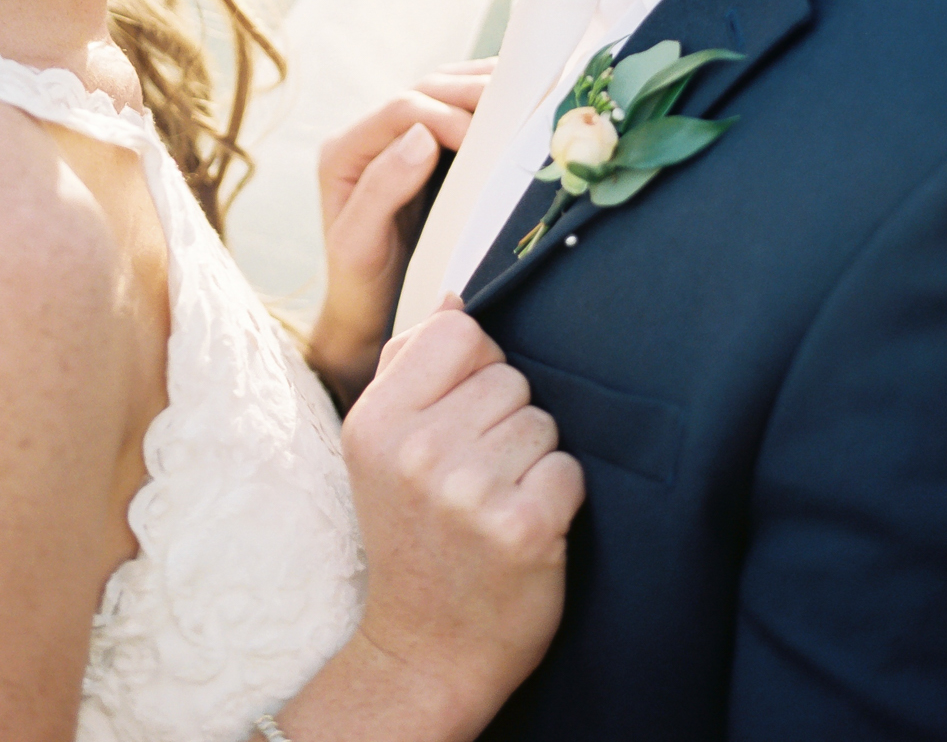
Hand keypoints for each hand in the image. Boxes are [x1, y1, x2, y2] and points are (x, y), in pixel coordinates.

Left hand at [308, 64, 490, 406]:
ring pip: (447, 90)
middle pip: (427, 90)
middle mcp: (371, 134)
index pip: (401, 110)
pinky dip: (491, 102)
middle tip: (518, 110)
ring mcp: (402, 137)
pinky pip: (461, 109)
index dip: (445, 115)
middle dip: (473, 93)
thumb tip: (421, 135)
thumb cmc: (363, 287)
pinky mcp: (432, 148)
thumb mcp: (359, 246)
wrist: (370, 315)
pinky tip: (521, 105)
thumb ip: (381, 188)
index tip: (482, 140)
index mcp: (345, 150)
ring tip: (528, 96)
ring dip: (487, 88)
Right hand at [337, 303, 585, 740]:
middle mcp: (417, 451)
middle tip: (478, 473)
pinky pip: (569, 468)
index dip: (476, 365)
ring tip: (498, 499)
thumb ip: (413, 365)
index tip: (463, 412)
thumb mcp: (382, 447)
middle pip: (509, 377)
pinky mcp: (522, 529)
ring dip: (534, 457)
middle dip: (507, 418)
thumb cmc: (412, 536)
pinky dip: (560, 496)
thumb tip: (455, 297)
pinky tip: (527, 526)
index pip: (459, 331)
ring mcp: (469, 492)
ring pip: (543, 420)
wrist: (424, 650)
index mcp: (377, 420)